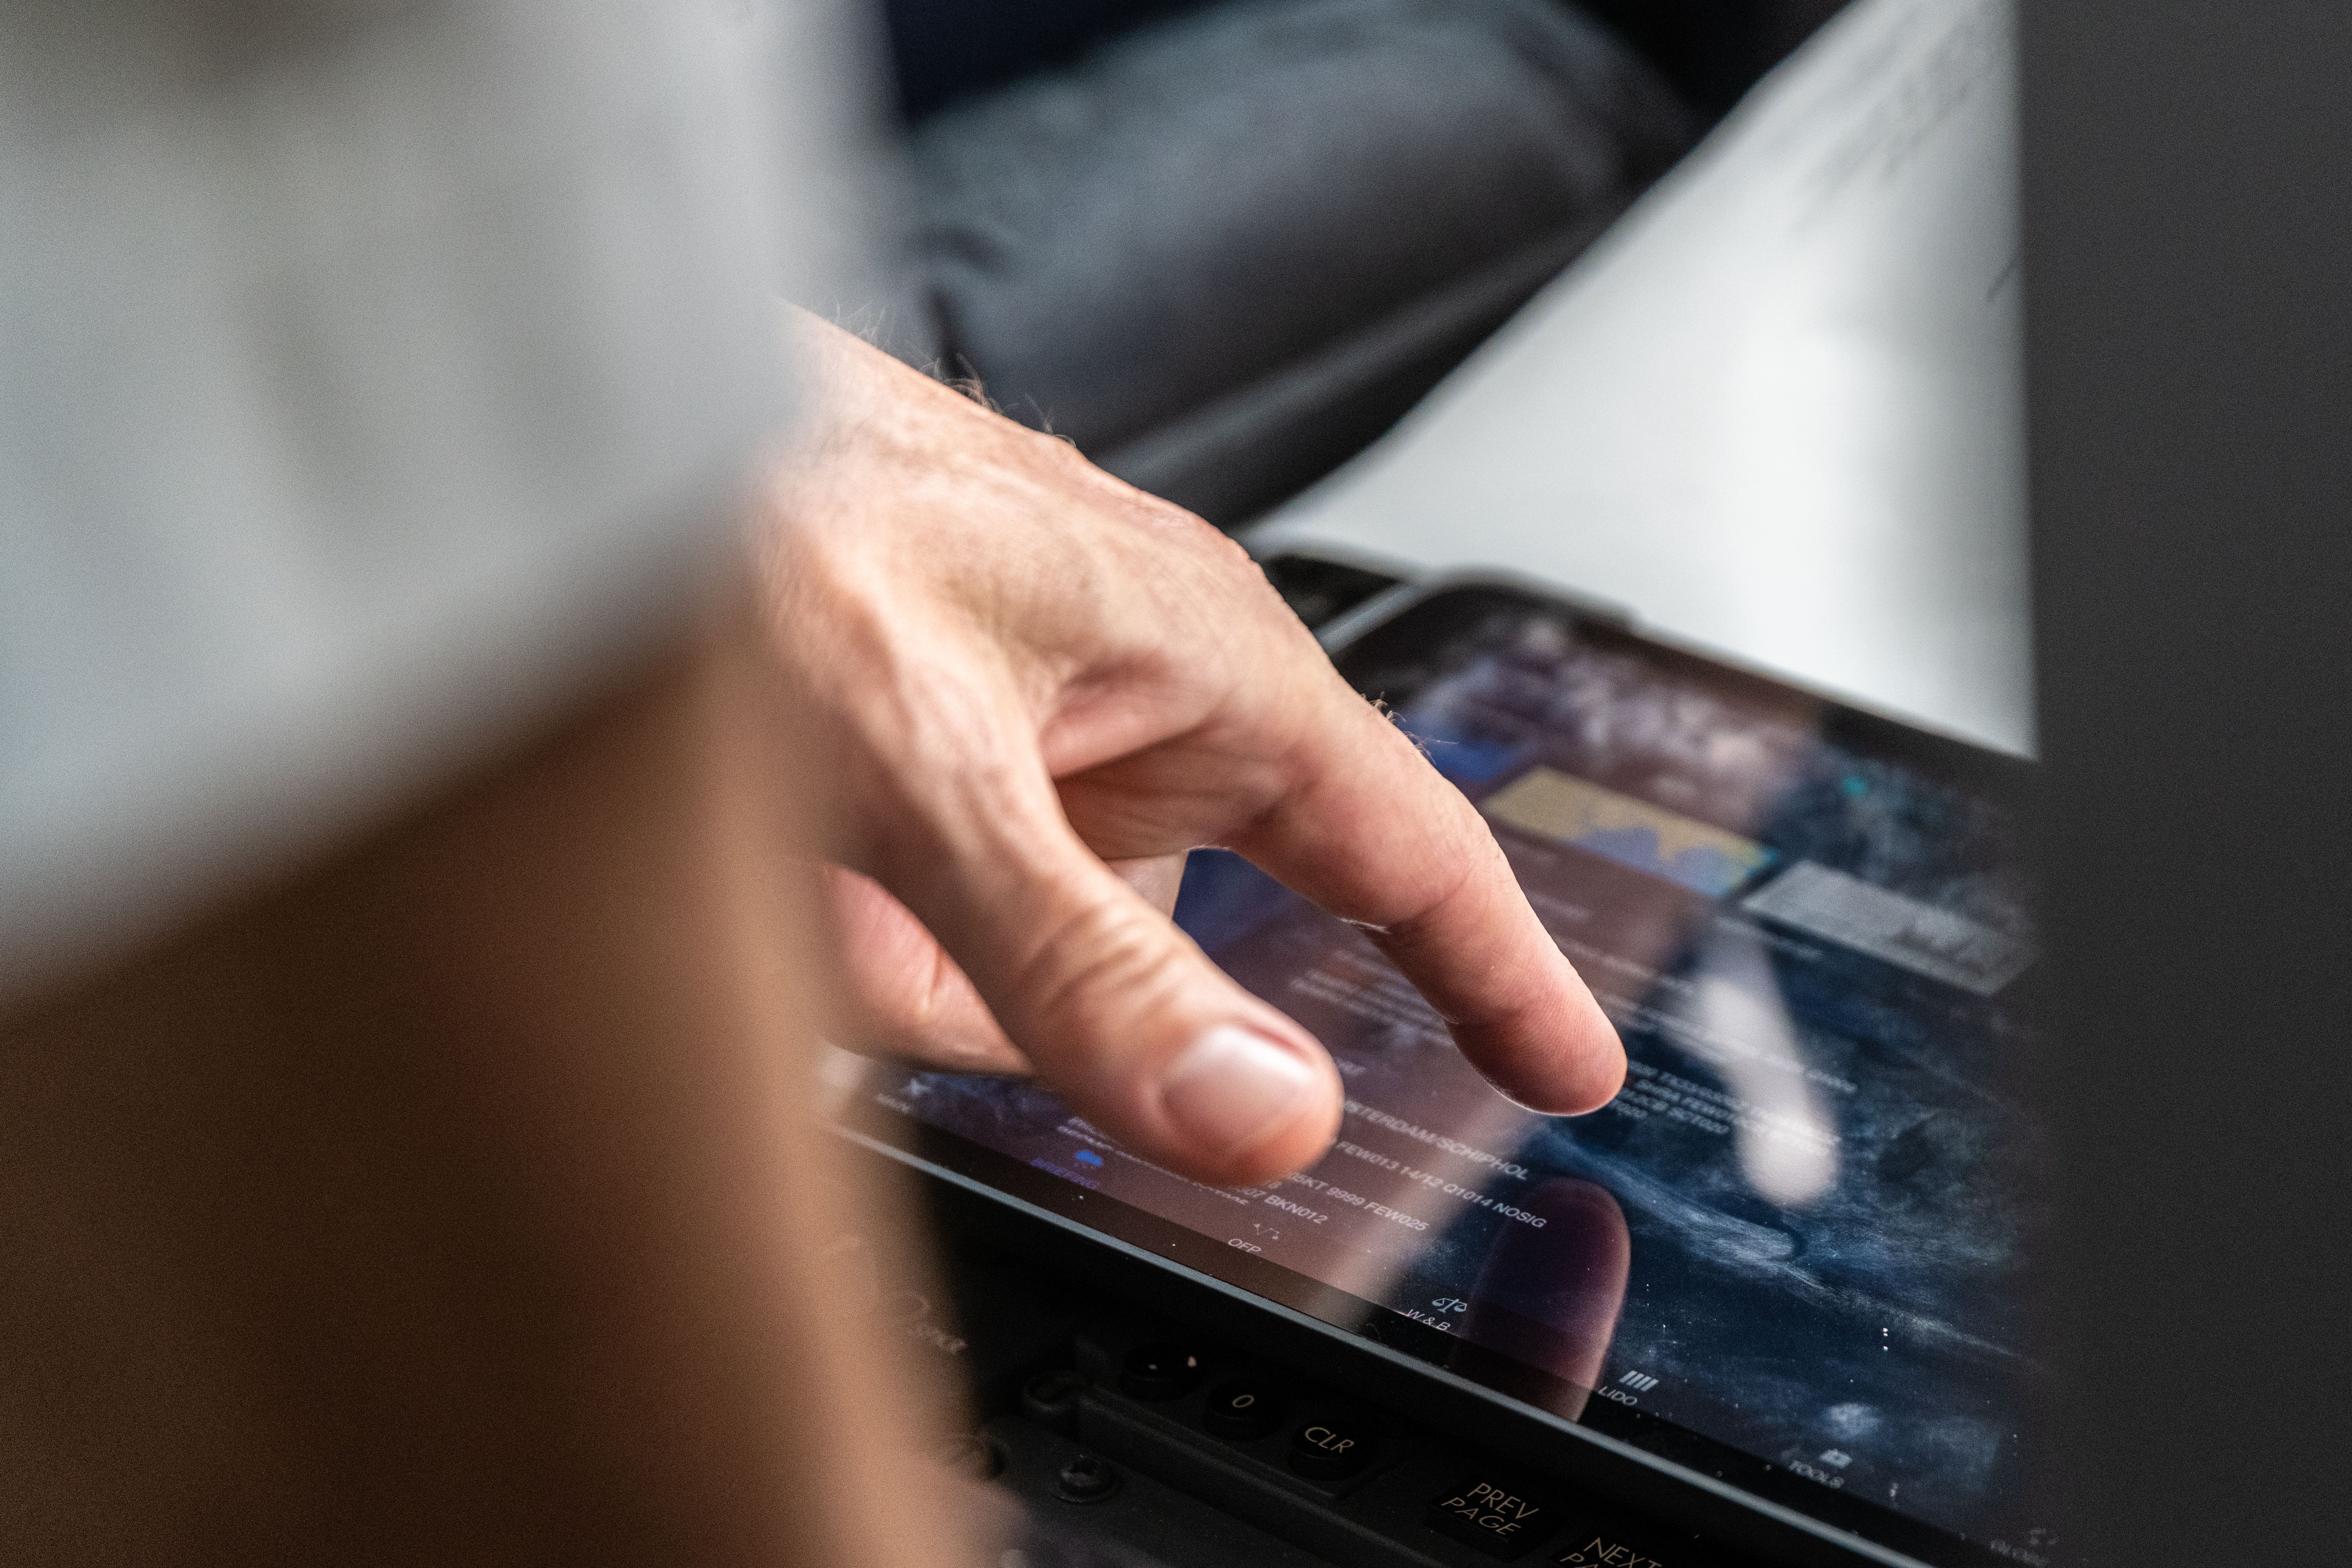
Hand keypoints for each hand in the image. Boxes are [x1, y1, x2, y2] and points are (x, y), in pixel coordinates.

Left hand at [754, 312, 1622, 1185]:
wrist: (576, 418)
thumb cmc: (755, 510)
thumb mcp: (924, 776)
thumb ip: (1090, 964)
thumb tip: (1265, 1112)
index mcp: (1205, 663)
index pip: (1413, 852)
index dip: (1503, 975)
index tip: (1565, 1067)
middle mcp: (1139, 681)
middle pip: (1154, 934)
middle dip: (1024, 984)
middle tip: (898, 941)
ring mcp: (1036, 704)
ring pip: (1016, 931)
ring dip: (898, 945)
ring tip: (791, 856)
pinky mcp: (941, 727)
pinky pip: (929, 891)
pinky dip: (846, 912)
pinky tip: (770, 844)